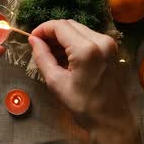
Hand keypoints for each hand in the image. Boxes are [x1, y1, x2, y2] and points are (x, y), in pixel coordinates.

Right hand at [29, 20, 143, 143]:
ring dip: (63, 36)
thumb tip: (33, 40)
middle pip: (70, 24)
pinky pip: (88, 36)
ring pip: (79, 29)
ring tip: (50, 52)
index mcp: (86, 49)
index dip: (43, 29)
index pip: (60, 26)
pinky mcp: (111, 48)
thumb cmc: (82, 105)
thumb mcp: (56, 82)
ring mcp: (108, 43)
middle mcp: (101, 40)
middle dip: (52, 32)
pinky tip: (65, 55)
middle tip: (39, 46)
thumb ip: (42, 57)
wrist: (111, 119)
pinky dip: (74, 41)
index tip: (32, 38)